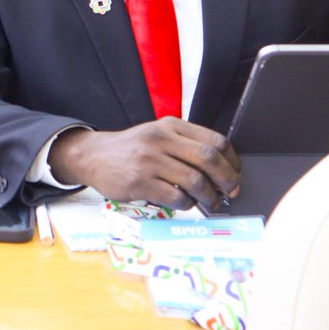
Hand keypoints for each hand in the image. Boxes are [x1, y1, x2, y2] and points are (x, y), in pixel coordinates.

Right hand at [48, 117, 240, 210]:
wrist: (92, 156)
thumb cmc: (131, 149)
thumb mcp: (157, 135)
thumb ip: (185, 144)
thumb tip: (222, 170)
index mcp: (170, 125)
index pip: (215, 140)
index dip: (232, 161)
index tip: (236, 174)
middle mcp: (160, 139)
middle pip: (209, 158)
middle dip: (227, 180)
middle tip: (230, 192)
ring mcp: (148, 160)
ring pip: (195, 180)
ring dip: (209, 197)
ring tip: (208, 202)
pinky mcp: (138, 182)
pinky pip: (176, 197)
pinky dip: (187, 204)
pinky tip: (184, 203)